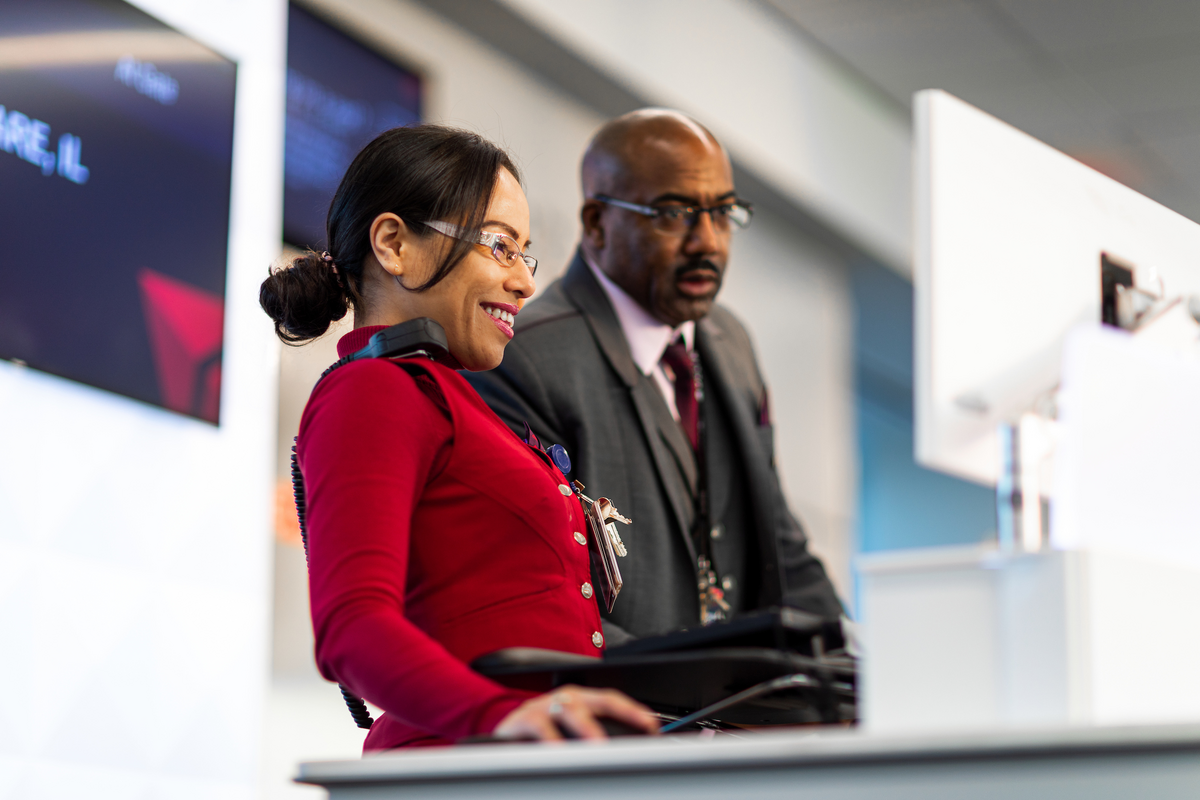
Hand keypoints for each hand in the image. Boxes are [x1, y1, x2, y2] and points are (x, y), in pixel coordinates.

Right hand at [493, 685, 659, 740]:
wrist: (502, 730)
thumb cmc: (542, 732)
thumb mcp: (569, 731)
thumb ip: (592, 736)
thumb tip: (624, 754)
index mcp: (579, 699)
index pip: (612, 699)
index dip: (633, 710)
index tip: (652, 725)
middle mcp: (564, 698)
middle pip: (597, 700)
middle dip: (621, 712)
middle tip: (639, 729)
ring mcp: (544, 706)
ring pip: (570, 710)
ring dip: (587, 727)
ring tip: (599, 745)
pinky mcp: (522, 720)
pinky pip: (539, 727)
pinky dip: (551, 739)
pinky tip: (560, 752)